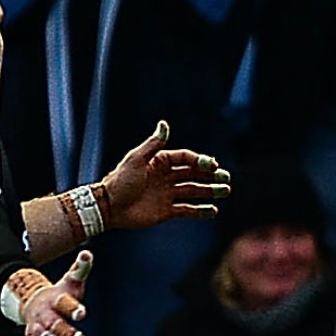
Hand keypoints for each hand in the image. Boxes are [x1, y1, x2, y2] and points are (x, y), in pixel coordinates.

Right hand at [22, 251, 89, 335]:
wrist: (34, 301)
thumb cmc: (60, 293)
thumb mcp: (71, 280)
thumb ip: (80, 269)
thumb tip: (88, 253)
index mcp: (56, 299)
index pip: (64, 303)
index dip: (73, 308)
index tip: (82, 313)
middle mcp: (44, 314)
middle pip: (54, 325)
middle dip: (66, 333)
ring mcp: (36, 328)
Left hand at [100, 121, 230, 229]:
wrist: (109, 207)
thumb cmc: (120, 181)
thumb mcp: (136, 159)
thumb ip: (153, 144)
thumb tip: (165, 124)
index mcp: (160, 162)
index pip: (186, 159)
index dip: (201, 161)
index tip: (213, 165)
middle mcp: (166, 177)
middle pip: (194, 174)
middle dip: (211, 176)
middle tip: (226, 178)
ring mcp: (167, 194)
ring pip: (193, 191)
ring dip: (209, 191)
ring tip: (225, 191)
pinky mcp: (166, 211)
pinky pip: (187, 210)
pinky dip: (200, 211)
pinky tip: (213, 211)